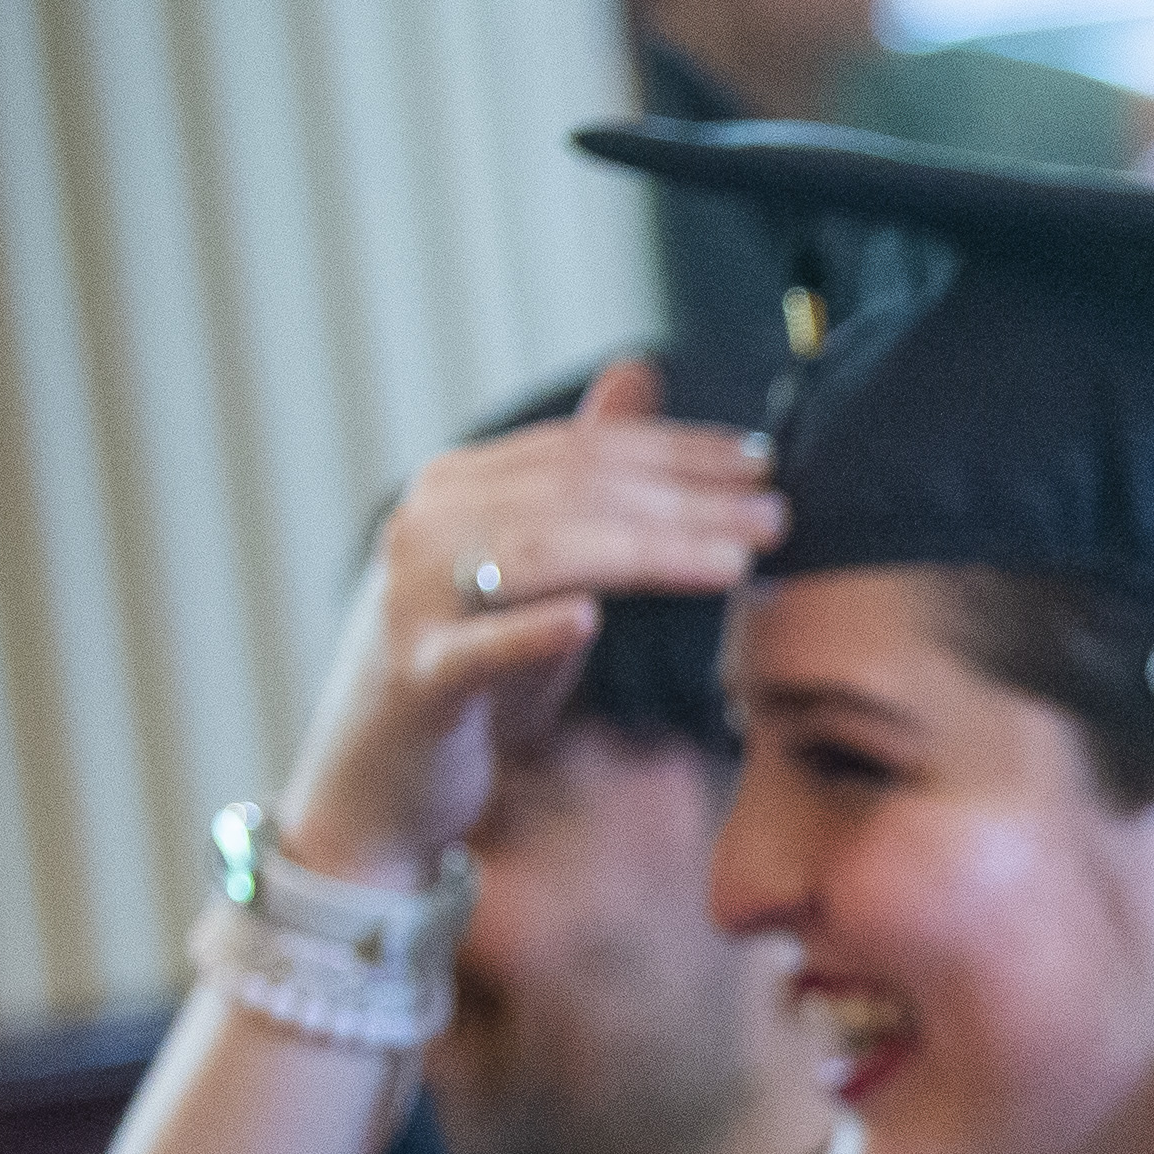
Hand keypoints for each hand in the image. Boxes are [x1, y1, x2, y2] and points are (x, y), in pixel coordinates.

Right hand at [275, 361, 781, 886]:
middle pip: (573, 494)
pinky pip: (476, 648)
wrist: (377, 782)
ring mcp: (414, 599)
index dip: (678, 450)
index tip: (763, 462)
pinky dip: (531, 632)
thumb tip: (639, 371)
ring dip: (645, 553)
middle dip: (684, 499)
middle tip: (775, 513)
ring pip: (541, 556)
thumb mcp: (535, 564)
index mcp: (459, 486)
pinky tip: (590, 621)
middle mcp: (428, 525)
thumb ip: (585, 477)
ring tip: (735, 560)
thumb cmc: (473, 670)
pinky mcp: (415, 678)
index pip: (584, 451)